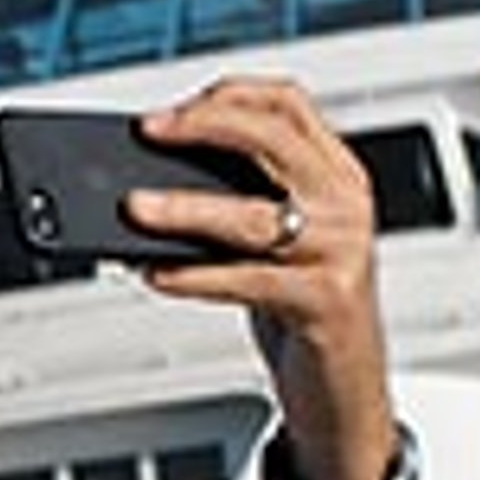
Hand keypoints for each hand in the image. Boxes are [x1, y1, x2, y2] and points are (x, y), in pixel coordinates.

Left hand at [126, 74, 396, 479]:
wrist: (344, 385)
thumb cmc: (300, 307)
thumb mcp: (276, 242)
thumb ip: (235, 205)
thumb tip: (146, 187)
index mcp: (335, 173)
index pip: (287, 104)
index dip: (227, 95)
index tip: (168, 112)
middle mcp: (343, 201)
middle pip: (273, 138)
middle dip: (204, 127)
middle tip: (149, 134)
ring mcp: (338, 249)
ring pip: (253, 214)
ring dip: (184, 208)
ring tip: (135, 208)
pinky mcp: (323, 301)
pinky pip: (246, 280)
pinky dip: (194, 275)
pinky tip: (156, 272)